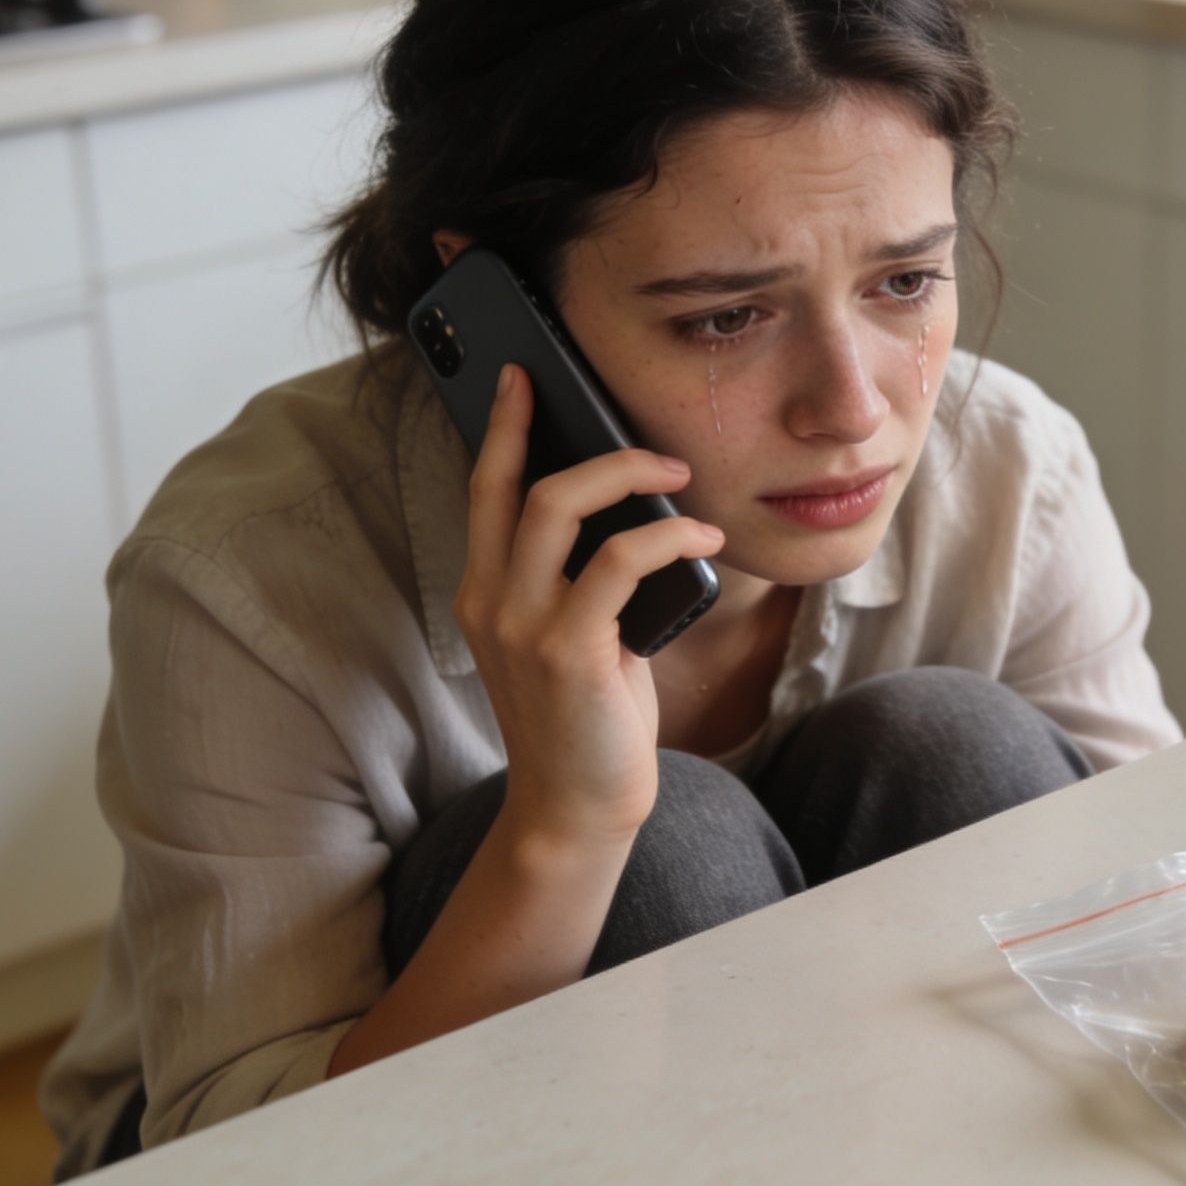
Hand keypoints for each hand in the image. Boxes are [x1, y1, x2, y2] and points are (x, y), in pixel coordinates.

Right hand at [453, 364, 724, 840]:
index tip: (521, 377)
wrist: (575, 808)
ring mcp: (524, 626)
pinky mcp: (568, 652)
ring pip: (557, 507)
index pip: (482, 490)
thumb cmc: (588, 719)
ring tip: (680, 476)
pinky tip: (704, 536)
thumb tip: (640, 510)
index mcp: (485, 593)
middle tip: (649, 442)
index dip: (501, 427)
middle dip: (574, 437)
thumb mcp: (573, 637)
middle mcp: (491, 602)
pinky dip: (668, 535)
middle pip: (517, 484)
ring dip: (629, 475)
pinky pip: (619, 561)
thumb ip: (583, 580)